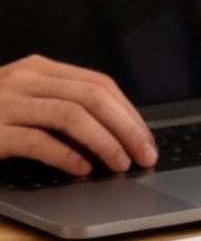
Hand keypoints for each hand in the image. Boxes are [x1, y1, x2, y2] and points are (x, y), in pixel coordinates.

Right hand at [0, 55, 158, 174]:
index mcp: (37, 69)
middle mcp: (23, 79)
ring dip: (105, 143)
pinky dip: (67, 157)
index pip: (99, 84)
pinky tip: (83, 170)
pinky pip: (38, 141)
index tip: (147, 140)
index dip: (130, 113)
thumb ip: (63, 107)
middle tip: (145, 156)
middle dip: (127, 129)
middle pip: (93, 97)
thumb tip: (121, 134)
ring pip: (72, 116)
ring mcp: (5, 103)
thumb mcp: (27, 103)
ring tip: (120, 165)